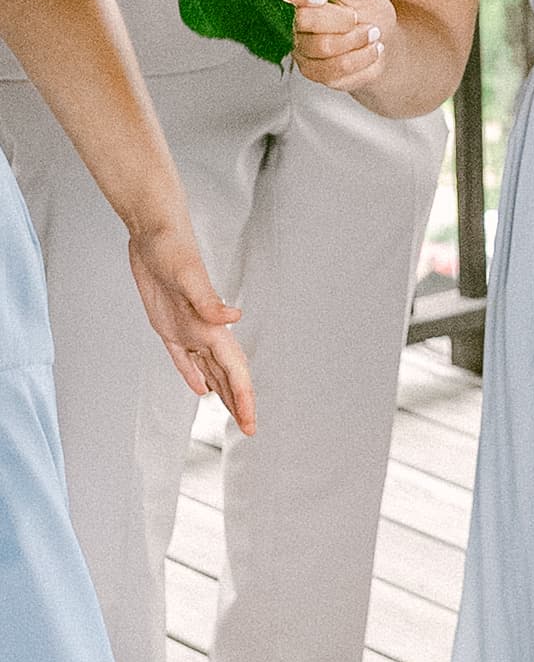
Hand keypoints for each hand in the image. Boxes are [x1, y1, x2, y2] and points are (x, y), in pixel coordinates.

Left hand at [126, 215, 252, 430]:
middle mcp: (204, 330)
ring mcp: (187, 328)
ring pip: (210, 369)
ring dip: (223, 392)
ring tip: (232, 415)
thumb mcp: (186, 273)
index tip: (251, 424)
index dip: (244, 398)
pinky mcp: (168, 324)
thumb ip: (208, 299)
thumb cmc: (171, 247)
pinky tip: (200, 388)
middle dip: (240, 402)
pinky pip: (184, 358)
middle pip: (228, 375)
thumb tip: (235, 317)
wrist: (153, 232)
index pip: (234, 369)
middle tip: (250, 430)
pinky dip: (193, 375)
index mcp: (211, 325)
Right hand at [282, 0, 396, 94]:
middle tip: (358, 18)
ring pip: (324, 47)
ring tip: (371, 34)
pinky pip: (336, 69)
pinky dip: (362, 58)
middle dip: (341, 20)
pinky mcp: (315, 73)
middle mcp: (294, 24)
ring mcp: (302, 51)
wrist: (385, 41)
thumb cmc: (368, 12)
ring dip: (356, 40)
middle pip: (304, 22)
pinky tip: (370, 50)